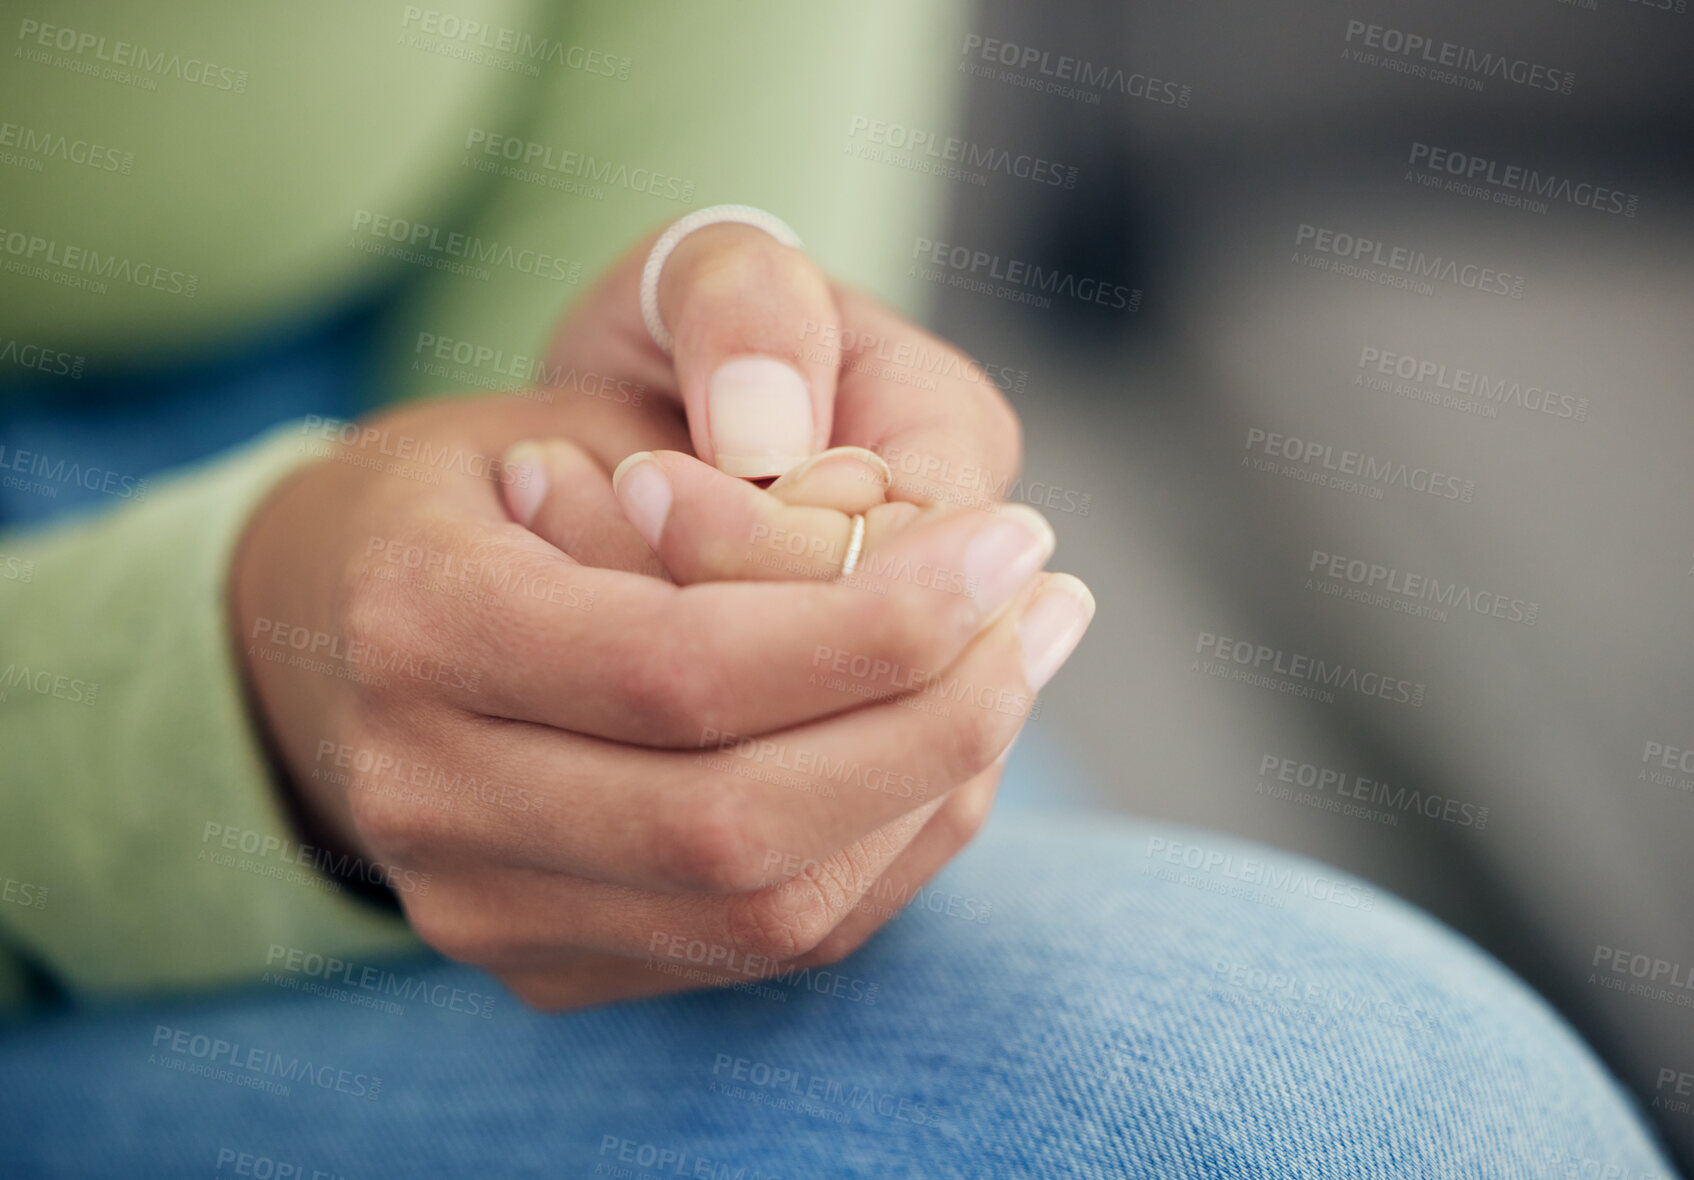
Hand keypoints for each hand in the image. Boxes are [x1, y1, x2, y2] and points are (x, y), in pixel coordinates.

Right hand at [230, 226, 1090, 1008]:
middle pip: (736, 821)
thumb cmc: (488, 477)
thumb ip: (735, 405)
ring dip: (935, 791)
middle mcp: (425, 792)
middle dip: (938, 719)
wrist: (344, 626)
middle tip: (1051, 607)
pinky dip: (885, 849)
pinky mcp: (544, 961)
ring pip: (766, 910)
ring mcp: (478, 905)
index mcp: (417, 622)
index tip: (1016, 542)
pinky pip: (760, 943)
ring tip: (1022, 664)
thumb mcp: (587, 384)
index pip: (684, 666)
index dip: (878, 621)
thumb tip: (902, 523)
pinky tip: (950, 748)